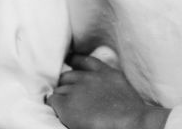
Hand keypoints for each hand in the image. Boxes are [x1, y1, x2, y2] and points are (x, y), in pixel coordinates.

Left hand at [46, 54, 169, 128]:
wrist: (129, 121)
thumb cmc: (129, 110)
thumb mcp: (121, 86)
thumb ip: (109, 79)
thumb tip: (101, 86)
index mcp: (104, 72)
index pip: (84, 60)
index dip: (74, 60)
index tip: (68, 60)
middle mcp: (88, 77)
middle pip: (67, 75)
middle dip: (66, 82)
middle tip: (65, 91)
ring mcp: (76, 90)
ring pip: (59, 88)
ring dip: (60, 94)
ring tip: (59, 102)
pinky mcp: (66, 105)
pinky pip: (53, 100)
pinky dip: (53, 104)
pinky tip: (55, 109)